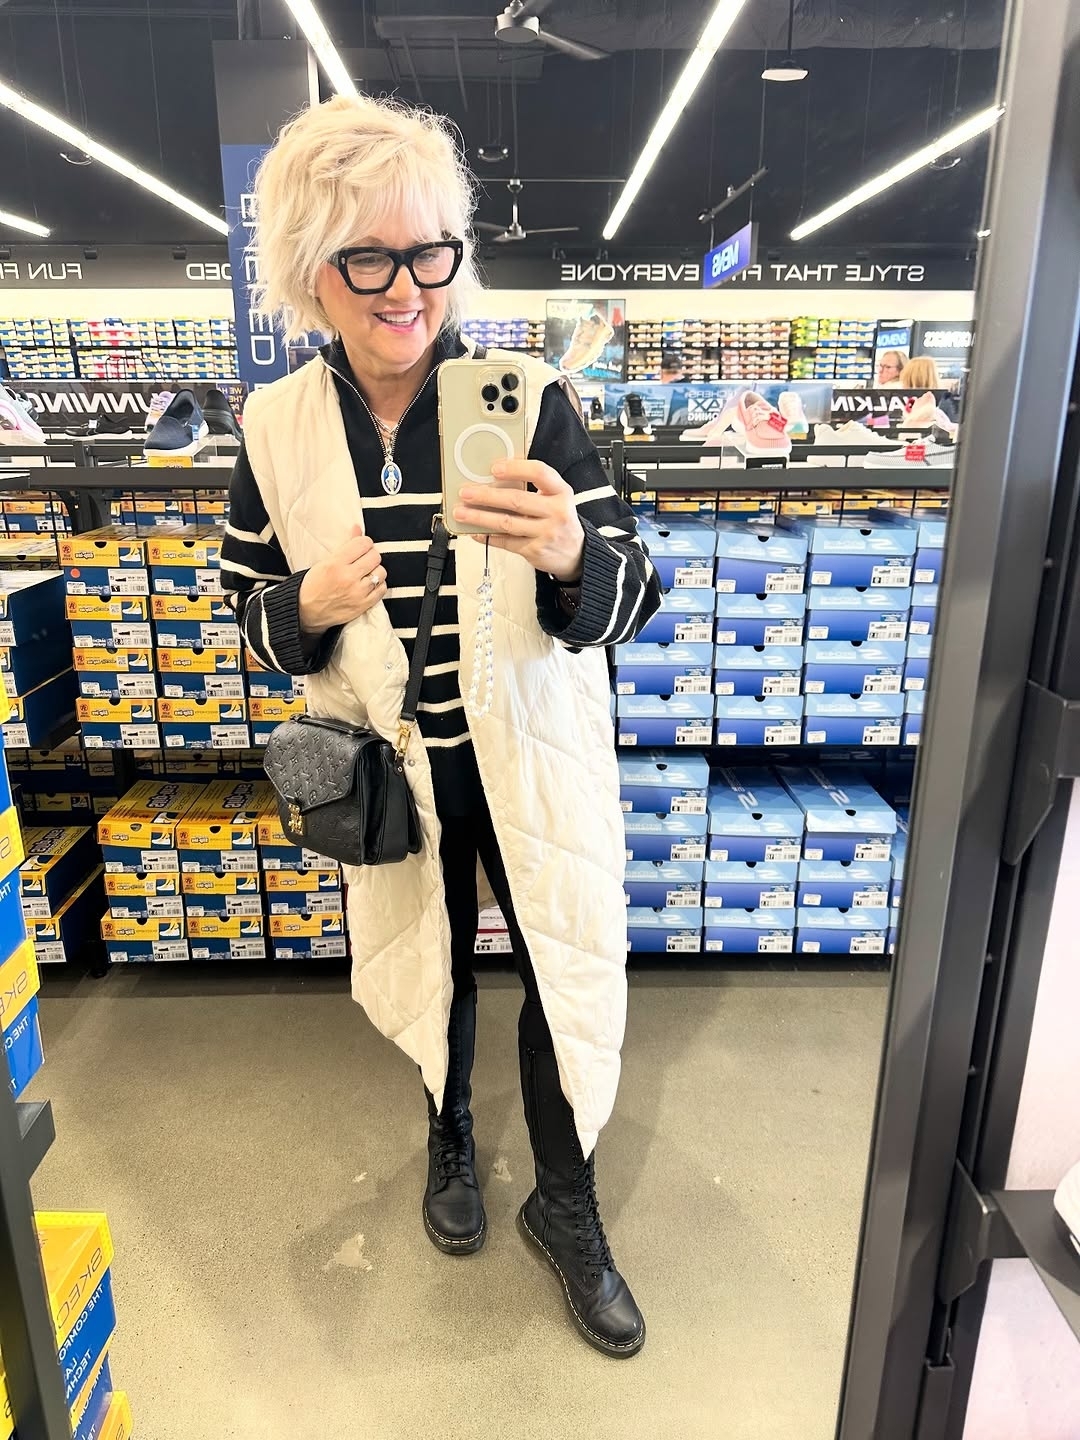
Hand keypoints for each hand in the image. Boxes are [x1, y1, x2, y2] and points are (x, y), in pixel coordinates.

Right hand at [298, 525, 386, 631]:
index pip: (363, 544)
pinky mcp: (363, 605)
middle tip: (363, 559)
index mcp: (336, 564)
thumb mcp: (325, 561)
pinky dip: (378, 585)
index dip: (364, 543)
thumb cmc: (313, 585)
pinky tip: (369, 584)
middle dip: (370, 555)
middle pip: (375, 557)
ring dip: (375, 570)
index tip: (361, 547)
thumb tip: (357, 529)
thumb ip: (345, 545)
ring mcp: (357, 593)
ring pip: (381, 572)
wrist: (305, 611)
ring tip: (366, 573)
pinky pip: (382, 589)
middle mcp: (348, 578)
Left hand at [452, 459, 584, 582]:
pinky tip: (475, 531)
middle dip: (487, 495)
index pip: (540, 473)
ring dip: (480, 517)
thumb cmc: (560, 521)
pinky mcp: (535, 550)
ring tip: (462, 512)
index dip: (516, 468)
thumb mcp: (557, 498)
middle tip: (466, 492)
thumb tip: (497, 476)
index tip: (495, 468)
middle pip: (516, 500)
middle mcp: (556, 512)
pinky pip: (506, 542)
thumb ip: (534, 487)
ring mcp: (546, 533)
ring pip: (507, 523)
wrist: (576, 554)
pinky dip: (488, 536)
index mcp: (561, 492)